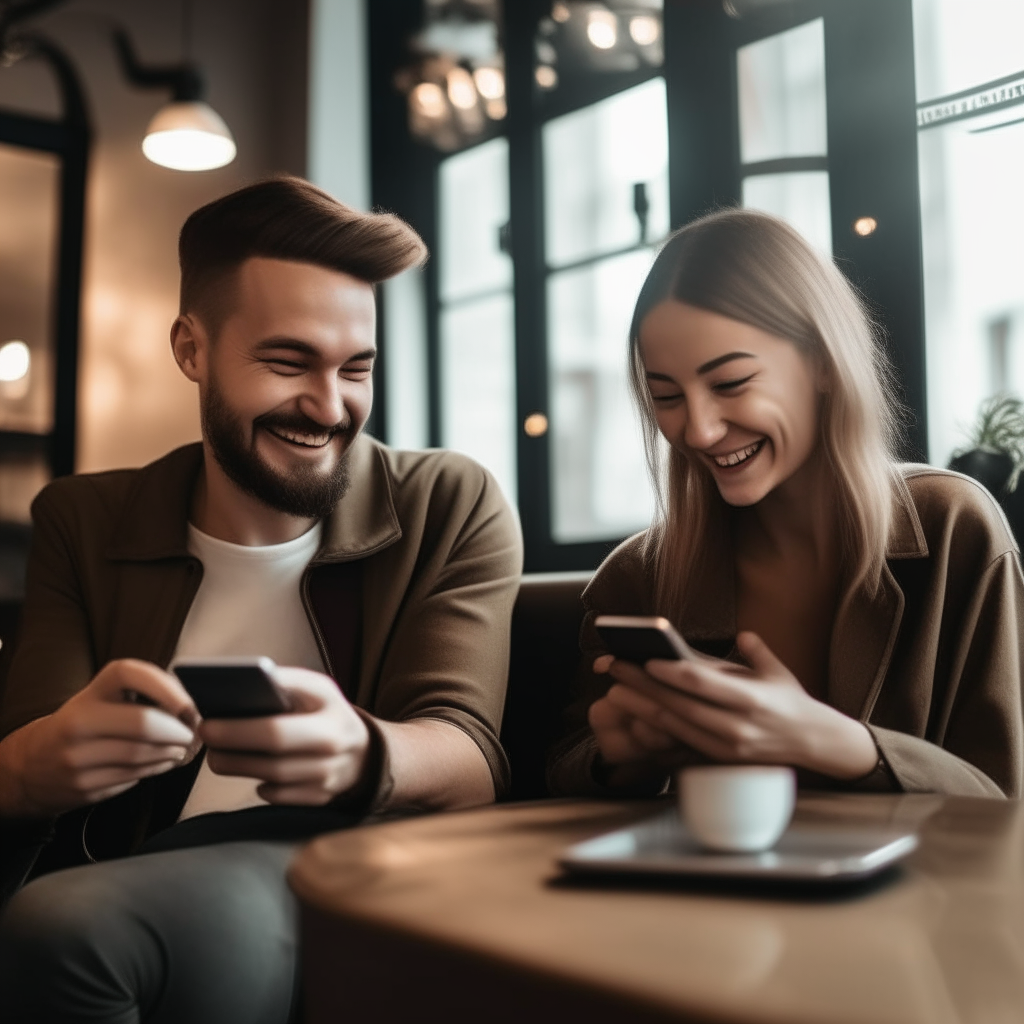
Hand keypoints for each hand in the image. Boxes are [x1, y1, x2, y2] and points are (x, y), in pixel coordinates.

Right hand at [0, 659, 198, 817]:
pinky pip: (134, 776)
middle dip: (179, 731)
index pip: (130, 674)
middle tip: (194, 733)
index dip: (167, 687)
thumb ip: (144, 696)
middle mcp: (79, 722)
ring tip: (183, 747)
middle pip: (144, 725)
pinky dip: (158, 768)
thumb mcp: (104, 699)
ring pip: (142, 755)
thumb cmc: (86, 723)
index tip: (189, 705)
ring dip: (173, 752)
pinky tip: (164, 761)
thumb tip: (193, 708)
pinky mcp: (83, 786)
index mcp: (90, 693)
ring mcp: (77, 758)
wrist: (34, 763)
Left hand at [199, 667, 370, 804]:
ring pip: (272, 779)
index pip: (277, 728)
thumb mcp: (316, 688)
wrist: (362, 752)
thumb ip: (285, 683)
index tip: (207, 721)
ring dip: (237, 766)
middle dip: (232, 749)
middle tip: (206, 738)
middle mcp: (334, 749)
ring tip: (216, 754)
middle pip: (273, 758)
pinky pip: (278, 796)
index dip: (238, 729)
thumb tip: (239, 684)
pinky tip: (249, 769)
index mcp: (331, 714)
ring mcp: (328, 778)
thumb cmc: (326, 712)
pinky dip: (259, 784)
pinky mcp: (319, 799)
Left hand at [591, 633, 877, 779]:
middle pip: (679, 704)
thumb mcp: (777, 671)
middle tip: (615, 668)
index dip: (670, 672)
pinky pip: (680, 743)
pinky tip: (637, 715)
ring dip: (641, 708)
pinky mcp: (719, 759)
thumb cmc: (791, 701)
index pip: (701, 684)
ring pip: (674, 726)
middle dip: (643, 685)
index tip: (645, 658)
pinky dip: (655, 729)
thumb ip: (756, 651)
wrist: (815, 745)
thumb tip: (742, 635)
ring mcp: (725, 746)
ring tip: (616, 690)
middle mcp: (736, 726)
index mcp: (751, 699)